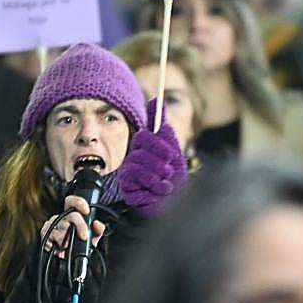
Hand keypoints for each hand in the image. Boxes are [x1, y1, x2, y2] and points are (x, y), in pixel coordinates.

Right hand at [40, 193, 106, 257]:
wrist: (70, 257)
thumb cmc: (81, 243)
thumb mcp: (93, 236)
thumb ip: (98, 229)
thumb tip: (97, 224)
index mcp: (71, 214)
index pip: (71, 202)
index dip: (78, 203)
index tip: (86, 211)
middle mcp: (61, 218)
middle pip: (70, 216)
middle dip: (80, 225)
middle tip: (84, 236)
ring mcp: (52, 228)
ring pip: (59, 231)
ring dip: (66, 240)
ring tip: (70, 246)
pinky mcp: (45, 238)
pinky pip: (49, 241)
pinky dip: (56, 248)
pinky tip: (61, 250)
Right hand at [120, 97, 188, 214]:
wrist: (176, 204)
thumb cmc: (174, 177)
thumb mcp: (173, 149)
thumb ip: (162, 124)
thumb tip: (155, 99)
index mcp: (145, 146)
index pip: (145, 134)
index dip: (159, 143)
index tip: (170, 153)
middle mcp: (135, 156)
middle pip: (142, 142)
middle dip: (161, 156)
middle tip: (169, 168)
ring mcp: (129, 170)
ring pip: (139, 159)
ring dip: (160, 172)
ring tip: (166, 181)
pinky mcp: (127, 184)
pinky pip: (135, 174)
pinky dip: (154, 182)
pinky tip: (161, 188)